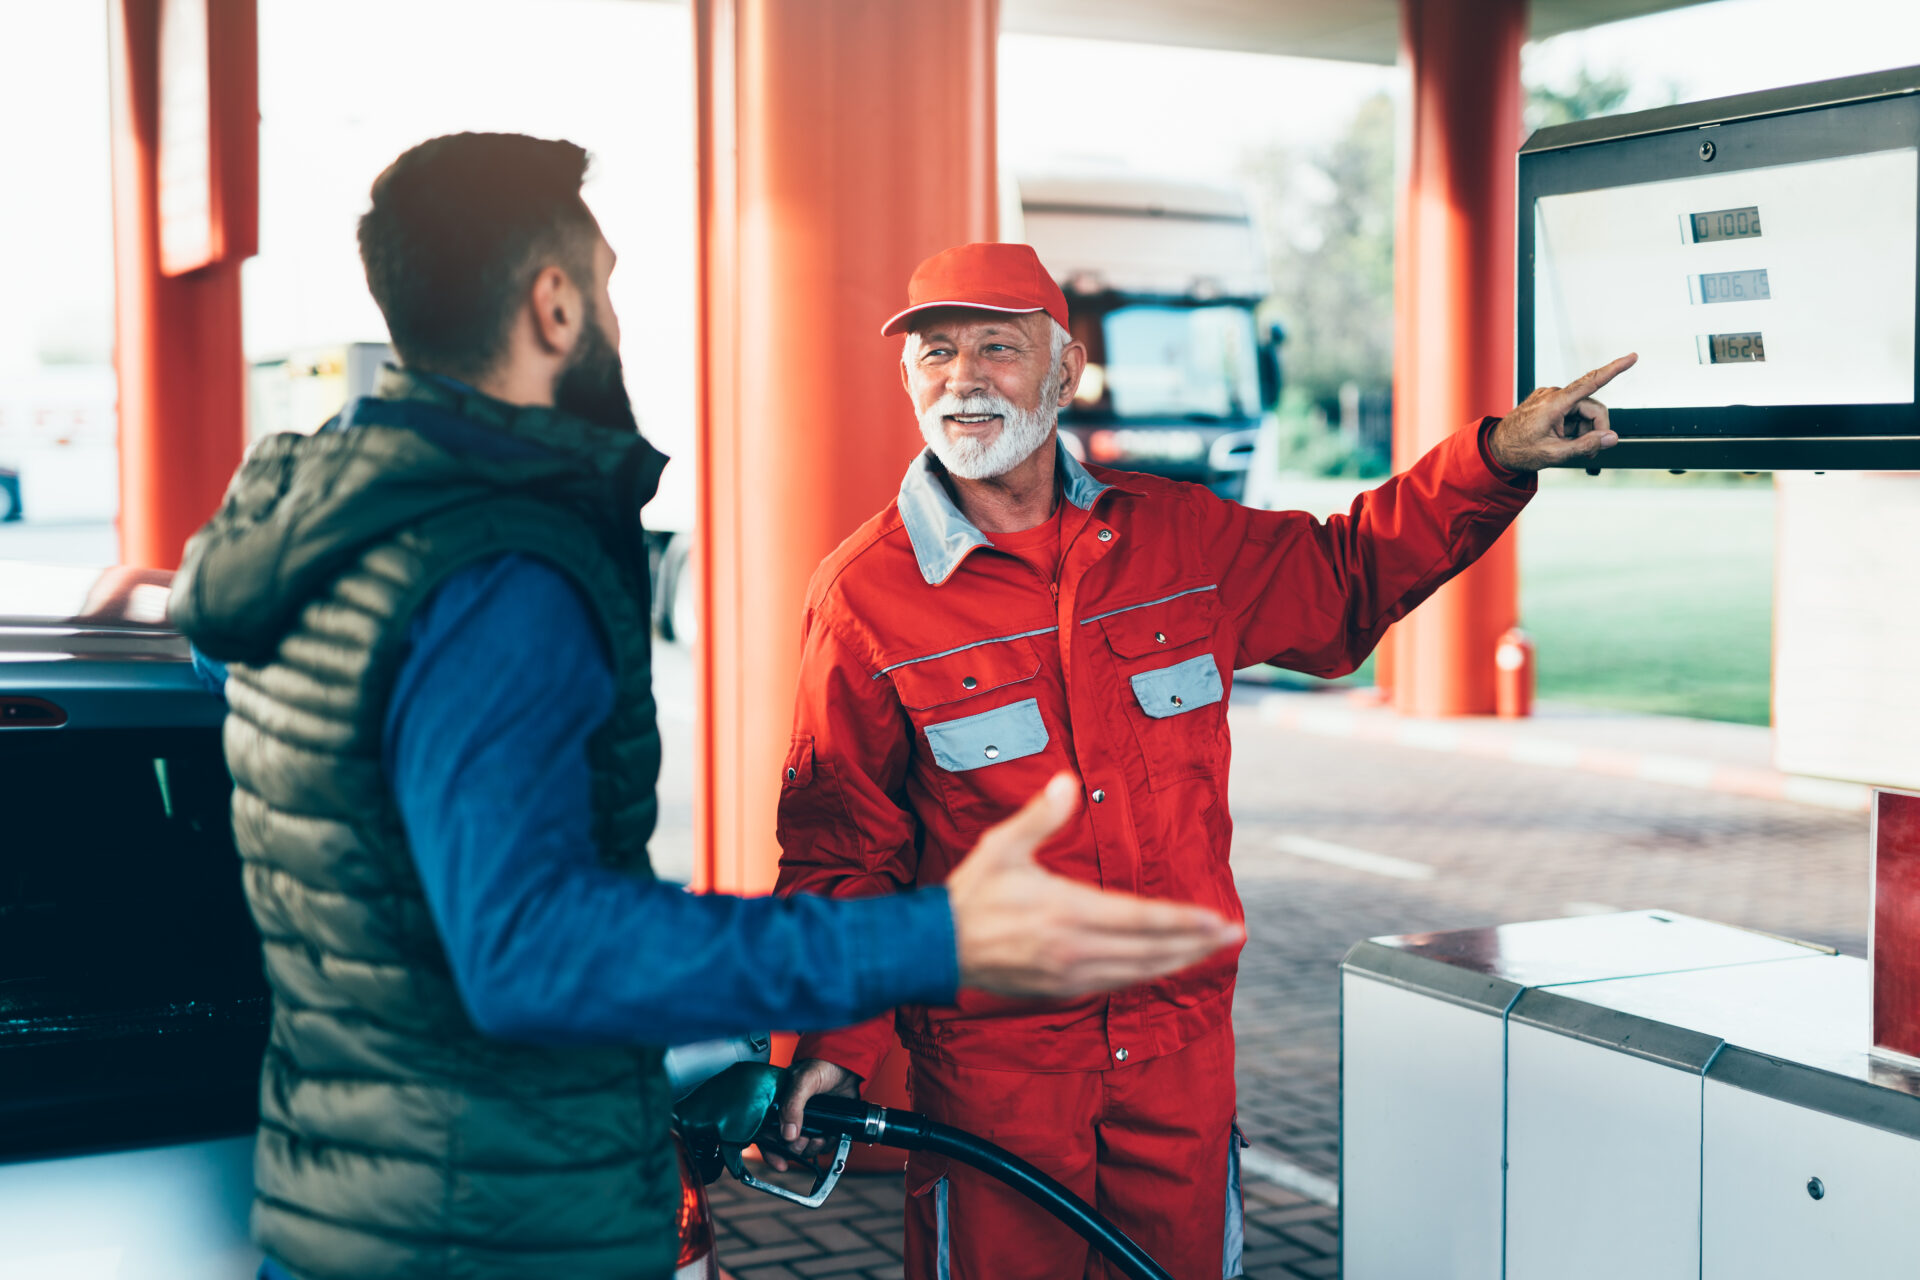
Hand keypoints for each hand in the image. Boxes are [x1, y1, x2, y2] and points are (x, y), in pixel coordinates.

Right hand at [764, 1057, 859, 1171]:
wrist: (848, 1063)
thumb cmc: (822, 1064)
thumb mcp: (803, 1080)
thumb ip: (792, 1105)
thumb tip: (787, 1134)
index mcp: (778, 1104)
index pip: (766, 1133)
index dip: (771, 1150)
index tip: (780, 1162)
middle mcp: (791, 1115)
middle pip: (786, 1145)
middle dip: (795, 1149)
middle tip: (805, 1142)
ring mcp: (809, 1121)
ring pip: (805, 1148)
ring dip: (812, 1149)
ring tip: (820, 1139)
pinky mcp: (825, 1125)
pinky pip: (823, 1145)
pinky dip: (827, 1145)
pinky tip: (831, 1136)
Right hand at [945, 773, 1243, 996]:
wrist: (937, 948)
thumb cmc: (973, 894)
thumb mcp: (1002, 847)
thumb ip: (1040, 816)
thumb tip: (1068, 781)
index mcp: (1067, 910)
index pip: (1141, 919)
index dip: (1184, 920)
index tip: (1218, 918)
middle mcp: (1075, 948)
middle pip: (1151, 950)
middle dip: (1196, 943)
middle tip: (1232, 934)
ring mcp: (1069, 974)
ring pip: (1138, 972)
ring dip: (1178, 961)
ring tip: (1208, 950)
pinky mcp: (1060, 989)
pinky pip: (1116, 985)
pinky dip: (1146, 975)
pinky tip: (1162, 966)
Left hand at [1489, 353, 1637, 470]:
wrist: (1497, 449)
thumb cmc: (1520, 450)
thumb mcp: (1554, 454)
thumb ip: (1585, 446)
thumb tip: (1611, 438)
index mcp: (1555, 403)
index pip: (1591, 382)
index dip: (1615, 369)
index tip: (1632, 357)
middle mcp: (1554, 394)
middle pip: (1593, 408)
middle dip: (1595, 430)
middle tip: (1590, 452)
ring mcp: (1550, 397)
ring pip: (1584, 411)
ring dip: (1584, 431)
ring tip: (1570, 447)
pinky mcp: (1549, 402)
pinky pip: (1573, 411)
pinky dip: (1574, 426)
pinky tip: (1563, 439)